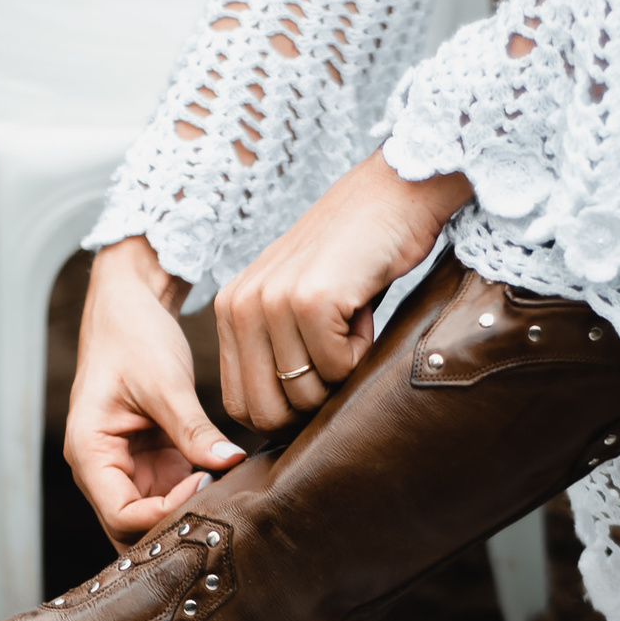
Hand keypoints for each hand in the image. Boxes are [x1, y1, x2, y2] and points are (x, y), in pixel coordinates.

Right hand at [65, 237, 246, 547]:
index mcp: (89, 453)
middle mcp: (101, 470)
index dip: (166, 512)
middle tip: (221, 500)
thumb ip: (194, 430)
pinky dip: (196, 493)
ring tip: (225, 488)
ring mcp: (126, 469)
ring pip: (155, 518)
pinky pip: (172, 495)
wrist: (128, 306)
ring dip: (188, 510)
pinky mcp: (150, 462)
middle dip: (175, 522)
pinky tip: (223, 477)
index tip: (205, 480)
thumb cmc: (132, 336)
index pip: (123, 516)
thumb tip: (230, 464)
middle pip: (134, 530)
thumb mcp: (165, 383)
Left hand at [214, 149, 471, 429]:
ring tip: (349, 321)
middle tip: (338, 356)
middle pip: (267, 411)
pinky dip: (362, 351)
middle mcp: (239, 306)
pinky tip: (362, 309)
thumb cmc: (350, 258)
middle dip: (313, 402)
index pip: (240, 405)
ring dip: (342, 370)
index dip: (285, 412)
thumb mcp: (294, 303)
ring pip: (306, 393)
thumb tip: (279, 426)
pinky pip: (338, 368)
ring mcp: (272, 302)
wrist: (391, 194)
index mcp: (229, 311)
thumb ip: (275, 351)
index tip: (318, 380)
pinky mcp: (311, 300)